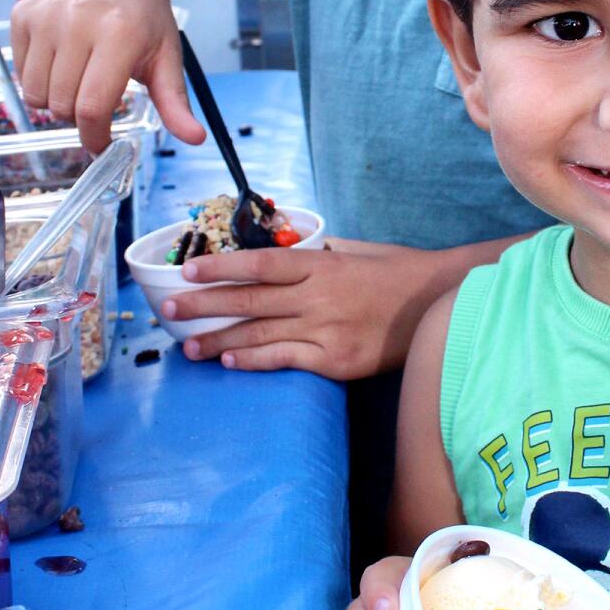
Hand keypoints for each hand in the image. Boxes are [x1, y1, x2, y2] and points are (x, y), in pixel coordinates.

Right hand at [11, 0, 204, 154]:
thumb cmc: (144, 18)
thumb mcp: (167, 56)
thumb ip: (175, 102)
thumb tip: (195, 138)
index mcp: (119, 33)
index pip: (92, 107)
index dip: (94, 137)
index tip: (101, 145)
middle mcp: (77, 20)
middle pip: (62, 106)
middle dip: (79, 118)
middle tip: (96, 99)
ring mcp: (46, 16)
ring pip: (35, 95)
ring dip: (56, 101)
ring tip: (79, 80)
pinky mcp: (24, 14)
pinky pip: (20, 74)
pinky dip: (38, 80)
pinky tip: (61, 61)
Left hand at [161, 237, 445, 377]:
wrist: (441, 303)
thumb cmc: (397, 273)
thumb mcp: (356, 250)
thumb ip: (319, 252)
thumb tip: (285, 247)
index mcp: (321, 265)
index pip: (260, 263)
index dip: (220, 267)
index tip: (188, 270)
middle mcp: (319, 295)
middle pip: (250, 300)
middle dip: (204, 306)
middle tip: (168, 311)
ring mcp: (327, 329)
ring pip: (261, 334)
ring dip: (219, 340)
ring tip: (187, 345)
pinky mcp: (337, 360)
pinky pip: (287, 360)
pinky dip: (255, 361)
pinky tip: (229, 362)